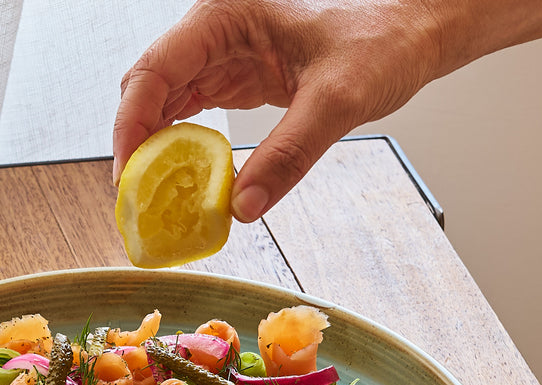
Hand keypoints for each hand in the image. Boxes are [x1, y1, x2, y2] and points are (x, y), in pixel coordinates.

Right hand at [114, 0, 448, 221]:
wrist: (413, 33)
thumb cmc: (383, 40)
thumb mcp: (338, 100)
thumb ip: (288, 154)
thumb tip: (243, 208)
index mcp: (225, 15)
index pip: (154, 70)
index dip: (132, 125)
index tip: (128, 175)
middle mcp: (215, 31)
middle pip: (149, 89)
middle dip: (137, 145)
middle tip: (135, 200)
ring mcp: (223, 54)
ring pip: (165, 104)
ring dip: (155, 151)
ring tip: (152, 200)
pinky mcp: (237, 78)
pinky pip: (193, 115)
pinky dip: (182, 150)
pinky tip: (181, 182)